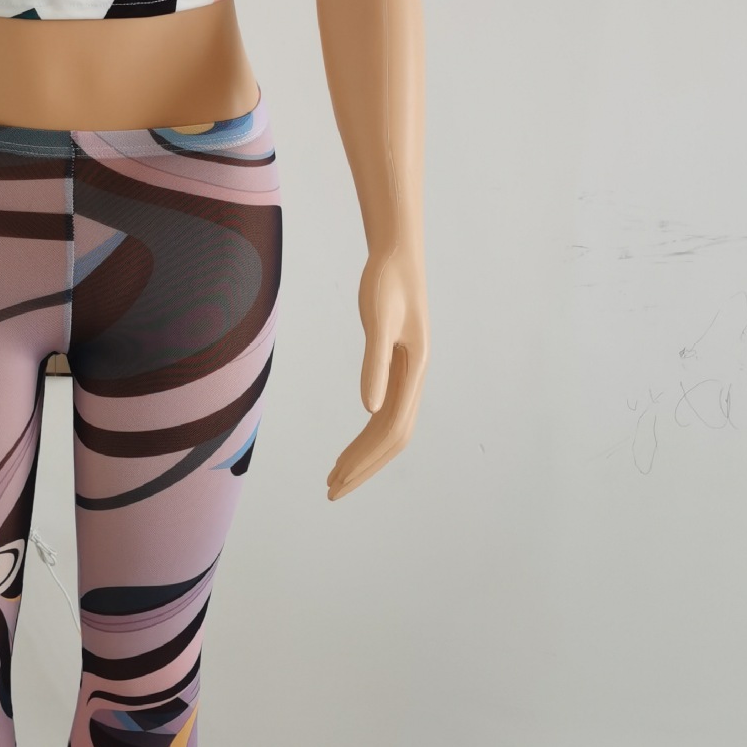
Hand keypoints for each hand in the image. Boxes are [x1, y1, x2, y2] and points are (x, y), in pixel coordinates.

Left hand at [327, 242, 427, 499]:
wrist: (396, 256)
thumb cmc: (386, 282)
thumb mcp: (378, 321)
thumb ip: (375, 364)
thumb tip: (369, 409)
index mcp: (415, 372)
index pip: (391, 430)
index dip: (365, 459)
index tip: (338, 478)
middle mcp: (416, 379)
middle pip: (393, 439)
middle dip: (363, 467)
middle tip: (330, 490)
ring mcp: (409, 376)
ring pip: (390, 428)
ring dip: (364, 455)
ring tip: (335, 475)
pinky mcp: (398, 368)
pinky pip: (386, 412)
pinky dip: (367, 434)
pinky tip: (351, 446)